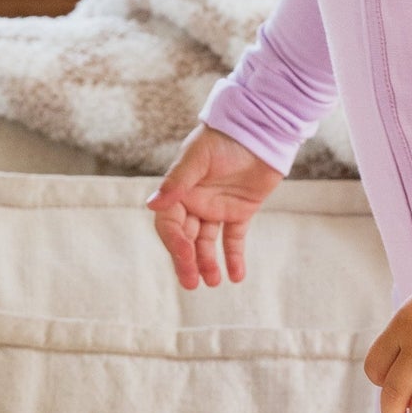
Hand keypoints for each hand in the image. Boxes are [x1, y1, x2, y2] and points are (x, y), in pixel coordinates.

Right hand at [145, 123, 283, 287]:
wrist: (259, 129)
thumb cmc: (224, 138)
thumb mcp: (198, 158)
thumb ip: (177, 182)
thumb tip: (152, 205)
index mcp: (180, 191)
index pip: (170, 224)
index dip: (175, 242)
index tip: (186, 256)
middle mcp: (195, 203)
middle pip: (186, 239)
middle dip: (188, 261)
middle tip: (192, 283)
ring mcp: (217, 208)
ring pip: (208, 243)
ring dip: (209, 263)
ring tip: (213, 282)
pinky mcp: (240, 211)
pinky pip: (234, 239)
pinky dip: (234, 257)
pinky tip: (236, 276)